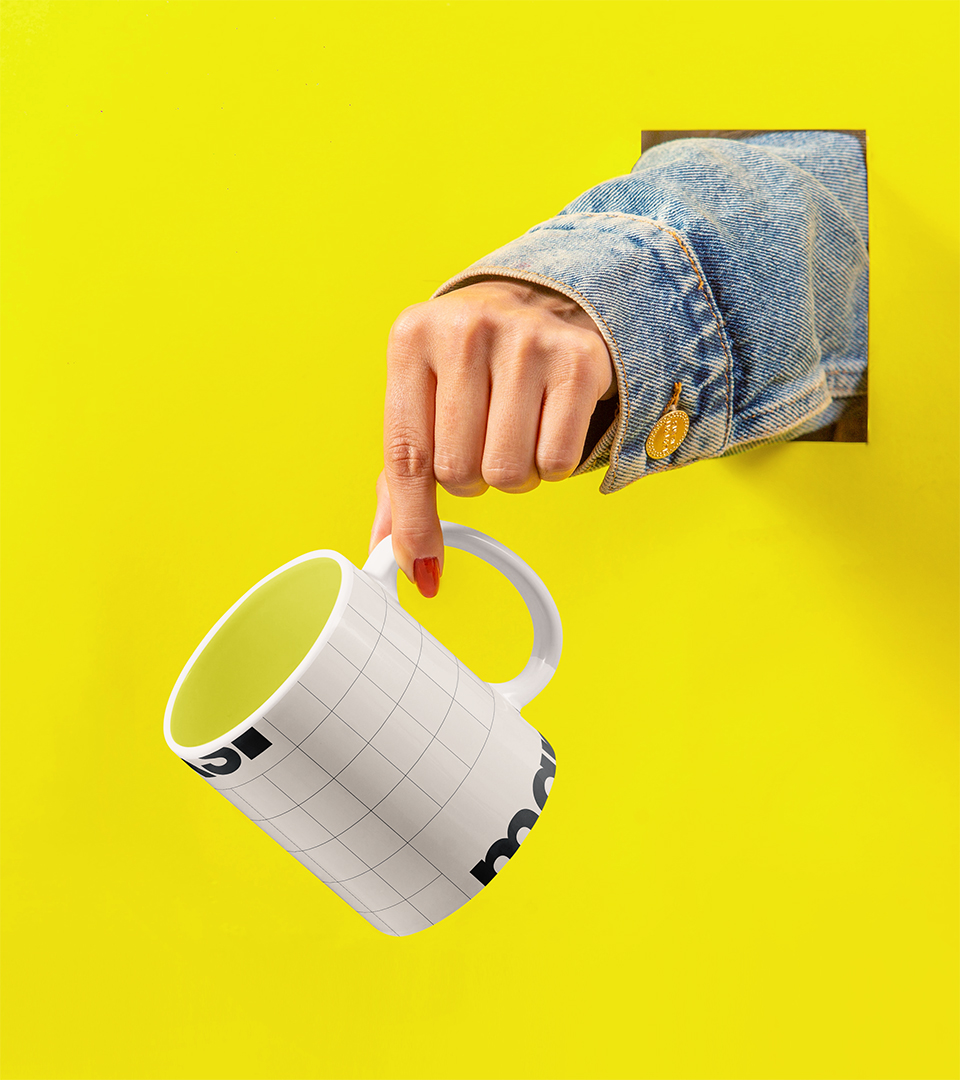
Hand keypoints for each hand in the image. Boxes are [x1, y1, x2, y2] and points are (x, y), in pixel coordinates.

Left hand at [369, 278, 616, 595]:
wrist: (538, 303)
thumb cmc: (468, 365)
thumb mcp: (422, 400)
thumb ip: (399, 477)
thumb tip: (385, 549)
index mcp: (411, 339)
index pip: (406, 454)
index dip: (413, 521)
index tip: (418, 563)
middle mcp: (465, 331)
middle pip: (458, 472)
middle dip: (469, 479)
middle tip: (481, 444)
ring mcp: (525, 340)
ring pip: (508, 473)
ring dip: (510, 475)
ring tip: (512, 434)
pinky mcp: (578, 360)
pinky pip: (556, 461)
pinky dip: (549, 465)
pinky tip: (544, 428)